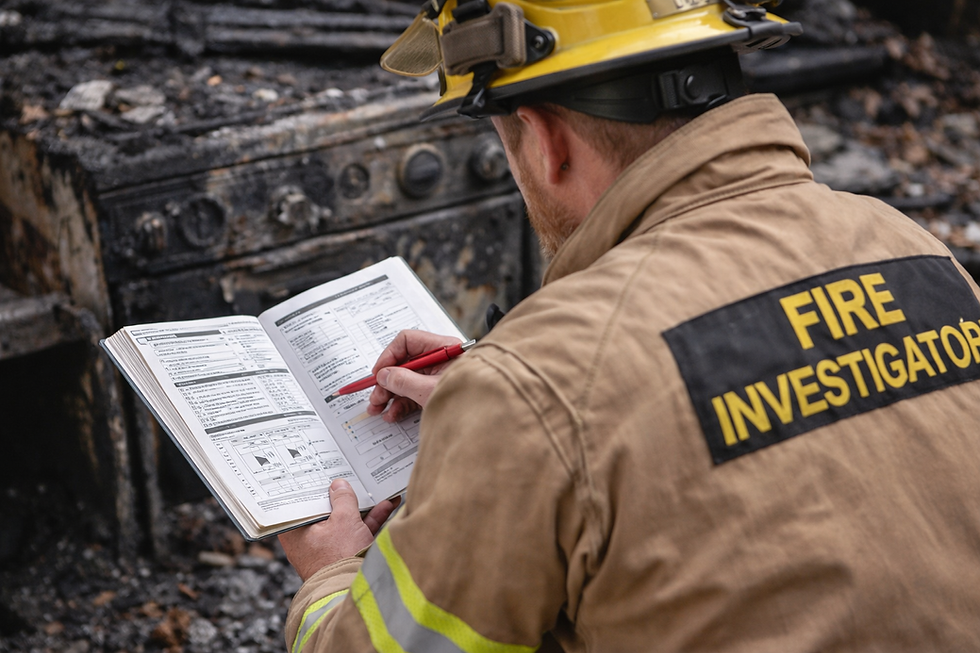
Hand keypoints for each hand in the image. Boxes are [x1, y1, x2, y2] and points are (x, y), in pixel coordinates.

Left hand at [278, 479, 399, 580]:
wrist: (353, 591)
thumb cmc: (339, 558)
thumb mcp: (344, 520)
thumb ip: (343, 499)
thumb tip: (339, 485)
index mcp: (296, 532)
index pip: (300, 504)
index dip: (312, 488)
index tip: (320, 473)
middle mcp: (308, 541)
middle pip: (325, 511)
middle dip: (341, 496)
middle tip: (348, 478)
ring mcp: (327, 549)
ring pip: (343, 521)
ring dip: (360, 507)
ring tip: (374, 489)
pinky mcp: (345, 555)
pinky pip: (355, 532)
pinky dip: (369, 520)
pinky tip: (387, 505)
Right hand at [367, 330, 464, 422]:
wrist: (490, 424)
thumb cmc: (472, 399)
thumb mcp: (430, 389)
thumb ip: (404, 381)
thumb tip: (384, 376)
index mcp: (444, 348)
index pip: (408, 341)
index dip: (389, 356)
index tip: (378, 373)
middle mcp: (441, 360)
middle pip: (404, 363)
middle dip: (387, 381)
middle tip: (375, 397)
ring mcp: (439, 377)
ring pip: (407, 380)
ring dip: (390, 395)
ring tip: (379, 409)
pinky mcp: (438, 392)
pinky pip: (413, 393)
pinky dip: (401, 404)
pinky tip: (393, 414)